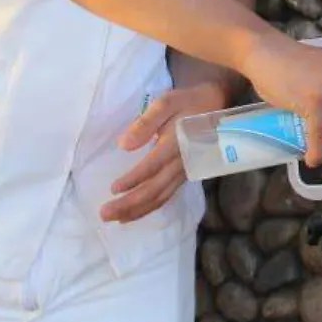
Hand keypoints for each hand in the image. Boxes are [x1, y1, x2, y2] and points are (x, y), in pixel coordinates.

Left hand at [101, 82, 228, 222]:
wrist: (216, 106)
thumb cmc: (187, 103)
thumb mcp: (165, 103)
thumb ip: (145, 123)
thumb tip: (124, 145)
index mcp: (176, 144)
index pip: (152, 167)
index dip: (133, 180)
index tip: (113, 189)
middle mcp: (181, 163)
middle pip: (155, 189)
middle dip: (129, 204)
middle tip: (104, 214)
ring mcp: (184, 172)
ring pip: (161, 197)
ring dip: (137, 210)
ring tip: (115, 218)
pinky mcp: (184, 176)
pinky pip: (166, 196)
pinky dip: (149, 208)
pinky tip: (133, 213)